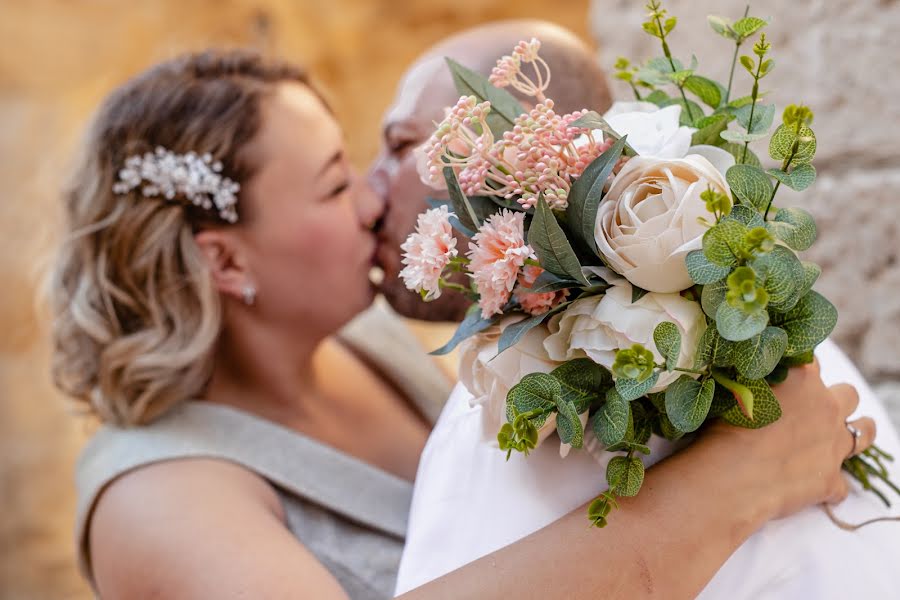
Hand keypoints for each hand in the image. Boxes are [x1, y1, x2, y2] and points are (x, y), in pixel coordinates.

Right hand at [702, 360, 875, 520]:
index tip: (787, 382)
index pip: (812, 363)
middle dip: (836, 398)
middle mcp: (826, 406)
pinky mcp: (831, 479)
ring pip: (865, 432)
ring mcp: (834, 444)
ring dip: (859, 431)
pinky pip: (841, 484)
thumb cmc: (723, 427)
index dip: (800, 372)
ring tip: (846, 435)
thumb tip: (756, 380)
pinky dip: (828, 484)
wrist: (729, 475)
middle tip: (815, 409)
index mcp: (803, 378)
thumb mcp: (737, 391)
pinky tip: (813, 486)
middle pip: (848, 394)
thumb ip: (757, 382)